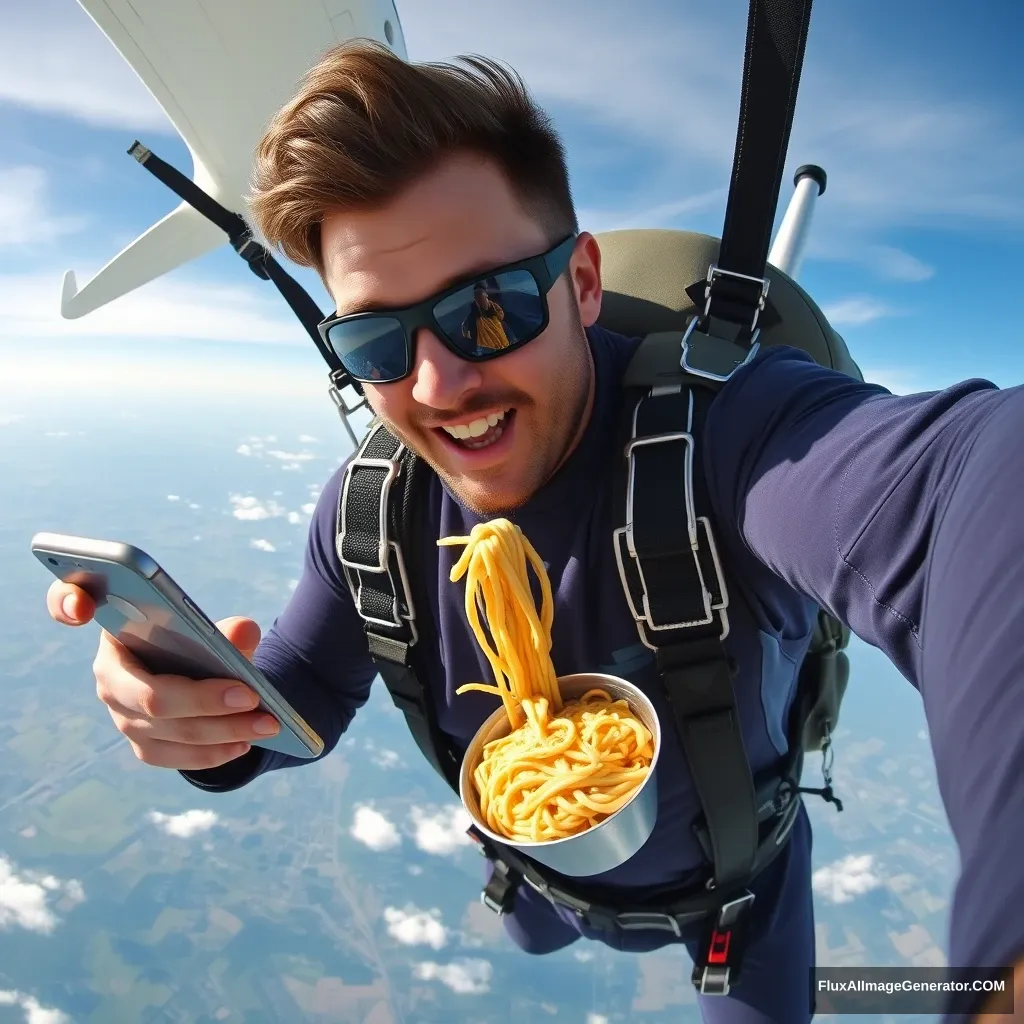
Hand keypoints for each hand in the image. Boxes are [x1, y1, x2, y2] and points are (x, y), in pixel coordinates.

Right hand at [46, 581, 279, 770]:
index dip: (68, 601)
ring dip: (223, 730)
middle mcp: (109, 676)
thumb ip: (227, 631)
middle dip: (204, 700)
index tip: (82, 604)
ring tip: (266, 724)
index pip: (69, 602)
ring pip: (168, 730)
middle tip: (251, 696)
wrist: (201, 685)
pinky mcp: (141, 745)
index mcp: (118, 631)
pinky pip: (172, 756)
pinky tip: (243, 745)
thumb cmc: (200, 648)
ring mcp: (121, 716)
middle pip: (150, 695)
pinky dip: (211, 753)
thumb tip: (244, 630)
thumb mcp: (214, 634)